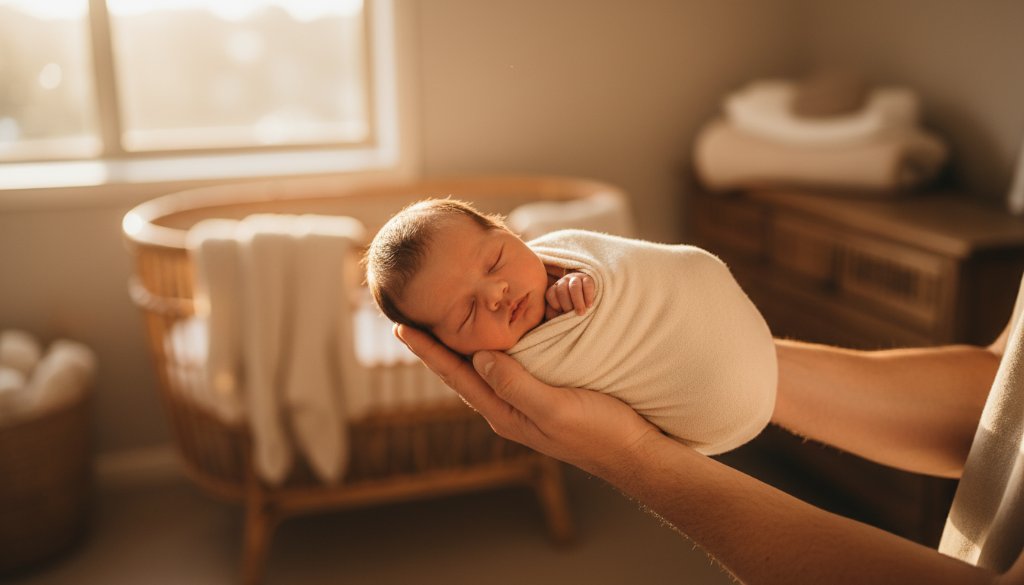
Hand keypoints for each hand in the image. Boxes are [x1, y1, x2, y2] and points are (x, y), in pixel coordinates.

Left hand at [394, 324, 658, 476]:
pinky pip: (505, 368)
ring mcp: (524, 403)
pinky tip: (492, 338)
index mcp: (503, 413)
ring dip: (458, 347)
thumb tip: (479, 357)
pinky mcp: (543, 394)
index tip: (401, 327)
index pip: (456, 376)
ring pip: (480, 370)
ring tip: (440, 325)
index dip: (429, 351)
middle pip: (460, 372)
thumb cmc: (599, 432)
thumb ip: (517, 385)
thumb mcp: (555, 408)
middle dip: (435, 347)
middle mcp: (507, 408)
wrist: (633, 452)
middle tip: (410, 319)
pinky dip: (489, 349)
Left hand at [544, 270, 595, 318]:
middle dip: (567, 304)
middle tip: (572, 315)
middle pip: (562, 290)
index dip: (555, 305)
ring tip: (581, 313)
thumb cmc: (571, 308)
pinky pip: (587, 284)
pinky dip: (588, 296)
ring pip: (574, 286)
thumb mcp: (560, 311)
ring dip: (577, 301)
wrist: (588, 298)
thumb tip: (554, 320)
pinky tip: (589, 305)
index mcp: (554, 289)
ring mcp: (575, 279)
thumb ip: (554, 314)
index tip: (562, 314)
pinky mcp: (588, 278)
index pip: (551, 294)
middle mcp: (563, 282)